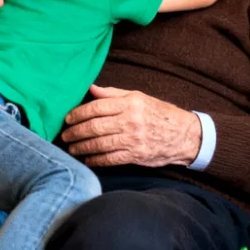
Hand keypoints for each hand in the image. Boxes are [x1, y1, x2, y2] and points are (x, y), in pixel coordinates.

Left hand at [60, 85, 202, 167]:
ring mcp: (133, 140)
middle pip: (94, 127)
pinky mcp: (136, 156)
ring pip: (100, 144)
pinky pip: (110, 159)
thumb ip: (113, 94)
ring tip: (72, 148)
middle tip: (65, 136)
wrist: (184, 135)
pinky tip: (87, 160)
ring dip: (82, 147)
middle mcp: (130, 121)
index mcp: (129, 104)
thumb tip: (90, 88)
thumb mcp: (138, 97)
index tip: (67, 118)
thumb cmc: (158, 113)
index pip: (96, 107)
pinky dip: (96, 160)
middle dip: (76, 132)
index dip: (78, 113)